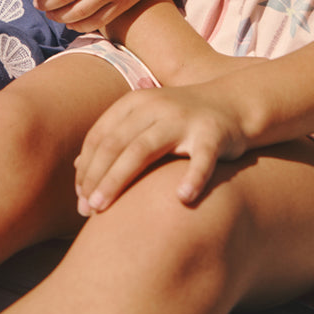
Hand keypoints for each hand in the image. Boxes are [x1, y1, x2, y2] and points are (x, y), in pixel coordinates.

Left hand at [74, 74, 250, 213]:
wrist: (235, 104)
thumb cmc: (182, 121)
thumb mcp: (145, 121)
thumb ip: (114, 139)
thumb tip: (79, 166)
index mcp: (135, 103)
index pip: (101, 136)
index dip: (86, 168)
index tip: (79, 198)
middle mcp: (155, 107)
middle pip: (116, 144)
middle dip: (96, 178)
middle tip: (85, 210)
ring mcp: (184, 118)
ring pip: (144, 150)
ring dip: (118, 180)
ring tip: (104, 210)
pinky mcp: (213, 133)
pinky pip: (201, 158)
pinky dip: (193, 178)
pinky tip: (182, 199)